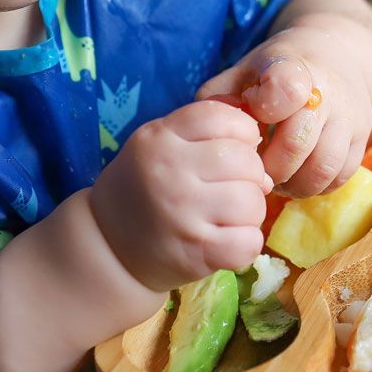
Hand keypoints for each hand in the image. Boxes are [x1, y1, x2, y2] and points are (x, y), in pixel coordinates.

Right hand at [89, 100, 270, 291]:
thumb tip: (263, 160)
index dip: (243, 131)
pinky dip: (247, 243)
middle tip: (232, 187)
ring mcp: (182, 215)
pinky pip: (249, 242)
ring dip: (250, 210)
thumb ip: (205, 135)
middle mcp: (169, 172)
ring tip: (228, 215)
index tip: (236, 147)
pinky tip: (227, 239)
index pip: (224, 118)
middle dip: (250, 175)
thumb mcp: (160, 144)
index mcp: (160, 137)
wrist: (108, 245)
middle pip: (245, 161)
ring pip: (252, 202)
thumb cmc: (145, 188)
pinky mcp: (196, 252)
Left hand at [197, 25, 371, 197]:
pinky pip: (339, 178)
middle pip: (298, 144)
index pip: (285, 89)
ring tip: (276, 177)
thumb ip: (219, 98)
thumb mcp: (243, 70)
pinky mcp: (362, 140)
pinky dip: (314, 186)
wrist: (333, 56)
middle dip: (268, 166)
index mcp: (292, 67)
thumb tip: (209, 133)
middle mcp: (328, 92)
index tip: (253, 118)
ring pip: (322, 169)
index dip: (264, 109)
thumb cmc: (275, 71)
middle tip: (254, 168)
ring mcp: (350, 118)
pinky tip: (297, 176)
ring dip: (292, 183)